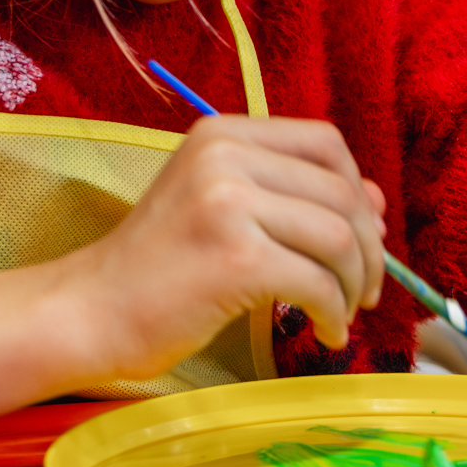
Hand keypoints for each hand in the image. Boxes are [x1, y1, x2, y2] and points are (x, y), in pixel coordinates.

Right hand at [67, 116, 385, 379]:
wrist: (90, 310)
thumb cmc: (156, 268)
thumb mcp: (220, 208)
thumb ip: (289, 196)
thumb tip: (376, 206)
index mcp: (222, 134)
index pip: (324, 142)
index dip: (356, 188)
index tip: (362, 236)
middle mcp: (225, 155)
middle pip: (340, 190)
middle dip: (367, 247)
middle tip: (365, 290)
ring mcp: (228, 203)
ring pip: (337, 236)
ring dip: (355, 283)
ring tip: (342, 313)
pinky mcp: (234, 257)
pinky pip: (317, 282)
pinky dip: (334, 313)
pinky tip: (325, 332)